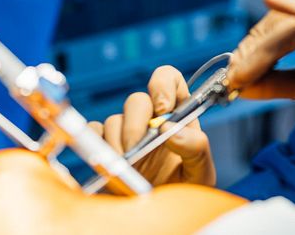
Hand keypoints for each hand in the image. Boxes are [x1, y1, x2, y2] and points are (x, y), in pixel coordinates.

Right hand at [91, 66, 215, 185]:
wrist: (158, 214)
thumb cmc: (184, 191)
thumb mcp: (201, 172)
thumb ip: (196, 147)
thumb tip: (171, 129)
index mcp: (178, 116)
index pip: (169, 80)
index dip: (164, 84)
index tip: (162, 109)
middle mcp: (151, 120)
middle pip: (137, 100)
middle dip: (136, 123)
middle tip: (139, 148)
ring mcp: (126, 132)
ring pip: (114, 119)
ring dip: (119, 143)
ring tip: (129, 167)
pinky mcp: (105, 147)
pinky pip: (93, 133)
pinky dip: (98, 145)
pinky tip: (111, 163)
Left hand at [227, 0, 294, 158]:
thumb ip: (273, 81)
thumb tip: (237, 84)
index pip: (275, 28)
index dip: (251, 50)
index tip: (233, 75)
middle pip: (277, 25)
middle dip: (250, 51)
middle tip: (233, 77)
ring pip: (287, 28)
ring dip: (259, 52)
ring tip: (241, 76)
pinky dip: (292, 8)